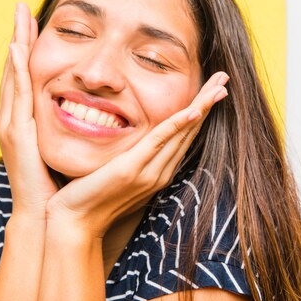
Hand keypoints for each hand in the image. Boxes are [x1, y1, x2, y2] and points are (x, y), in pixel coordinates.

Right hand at [0, 2, 57, 218]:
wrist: (48, 213)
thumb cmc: (60, 182)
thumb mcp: (68, 146)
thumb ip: (76, 126)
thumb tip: (97, 111)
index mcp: (27, 120)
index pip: (28, 76)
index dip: (29, 48)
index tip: (35, 22)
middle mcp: (14, 118)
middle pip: (16, 69)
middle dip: (18, 37)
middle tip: (21, 8)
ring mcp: (11, 124)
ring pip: (14, 75)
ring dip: (16, 44)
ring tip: (19, 17)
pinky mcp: (16, 133)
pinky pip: (17, 94)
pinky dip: (17, 70)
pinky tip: (17, 48)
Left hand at [45, 71, 229, 235]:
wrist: (75, 223)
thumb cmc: (90, 197)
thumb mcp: (116, 171)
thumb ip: (130, 155)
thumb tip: (130, 134)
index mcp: (158, 171)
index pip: (184, 135)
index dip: (200, 110)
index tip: (213, 88)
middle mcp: (160, 171)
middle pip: (190, 130)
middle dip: (208, 102)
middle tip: (224, 77)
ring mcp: (149, 172)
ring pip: (182, 132)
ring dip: (201, 106)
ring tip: (218, 86)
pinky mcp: (132, 169)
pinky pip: (160, 141)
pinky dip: (178, 124)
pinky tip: (193, 111)